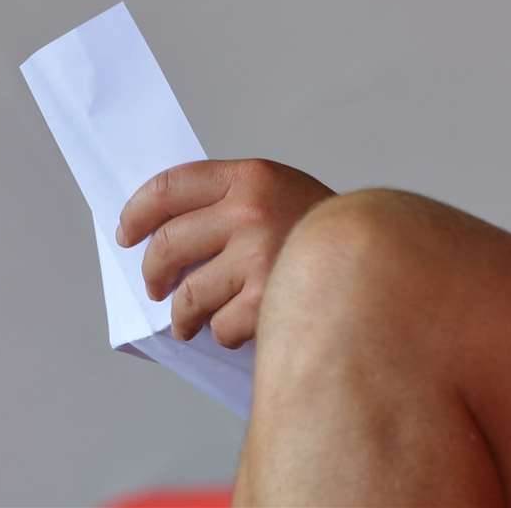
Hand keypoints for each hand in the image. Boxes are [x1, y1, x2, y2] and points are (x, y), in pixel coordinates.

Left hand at [116, 158, 334, 347]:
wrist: (383, 263)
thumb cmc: (323, 235)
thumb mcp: (282, 195)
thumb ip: (232, 201)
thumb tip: (160, 232)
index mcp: (253, 178)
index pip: (170, 186)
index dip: (138, 211)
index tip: (127, 232)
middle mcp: (251, 211)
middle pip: (168, 244)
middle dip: (153, 273)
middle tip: (157, 286)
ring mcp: (258, 256)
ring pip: (189, 295)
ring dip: (184, 314)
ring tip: (190, 321)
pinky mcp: (267, 300)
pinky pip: (220, 325)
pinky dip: (225, 333)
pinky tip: (241, 327)